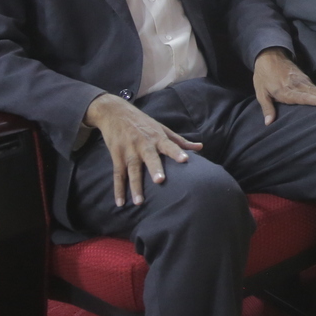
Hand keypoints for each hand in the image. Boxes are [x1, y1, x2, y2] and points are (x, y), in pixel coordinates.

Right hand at [83, 92, 202, 206]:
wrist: (115, 112)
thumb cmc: (143, 122)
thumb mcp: (162, 128)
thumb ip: (180, 141)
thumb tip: (200, 148)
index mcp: (157, 137)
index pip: (169, 145)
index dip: (177, 152)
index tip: (185, 160)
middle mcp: (143, 145)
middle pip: (150, 158)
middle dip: (155, 169)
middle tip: (160, 181)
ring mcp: (129, 152)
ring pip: (132, 171)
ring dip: (135, 187)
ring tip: (139, 202)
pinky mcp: (117, 157)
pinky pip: (117, 175)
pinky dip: (118, 190)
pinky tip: (120, 203)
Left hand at [251, 47, 315, 125]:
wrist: (269, 56)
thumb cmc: (263, 76)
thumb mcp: (261, 92)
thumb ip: (267, 107)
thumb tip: (268, 123)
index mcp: (286, 90)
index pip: (302, 97)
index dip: (315, 101)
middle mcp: (299, 85)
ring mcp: (305, 82)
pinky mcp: (307, 80)